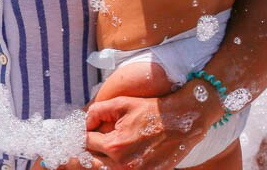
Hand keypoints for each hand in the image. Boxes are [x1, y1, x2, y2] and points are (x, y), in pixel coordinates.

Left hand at [84, 83, 218, 168]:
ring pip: (105, 169)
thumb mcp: (121, 103)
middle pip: (91, 163)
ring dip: (101, 160)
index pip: (86, 143)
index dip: (84, 134)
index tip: (88, 130)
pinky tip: (120, 154)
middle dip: (88, 151)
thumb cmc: (151, 110)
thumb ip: (97, 111)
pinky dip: (117, 165)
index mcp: (115, 146)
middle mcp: (123, 164)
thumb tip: (85, 123)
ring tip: (104, 148)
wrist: (183, 121)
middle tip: (89, 143)